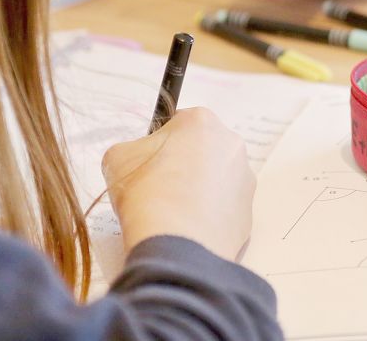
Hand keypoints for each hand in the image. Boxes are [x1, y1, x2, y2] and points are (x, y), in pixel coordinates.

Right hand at [102, 107, 254, 259]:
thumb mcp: (117, 158)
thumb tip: (140, 160)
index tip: (148, 166)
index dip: (159, 146)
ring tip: (174, 213)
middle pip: (201, 150)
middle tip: (159, 190)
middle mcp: (231, 144)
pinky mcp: (249, 214)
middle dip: (183, 166)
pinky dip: (208, 217)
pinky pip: (224, 210)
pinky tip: (189, 230)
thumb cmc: (146, 192)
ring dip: (198, 191)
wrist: (176, 245)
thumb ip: (131, 149)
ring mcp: (245, 180)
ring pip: (216, 180)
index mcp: (201, 121)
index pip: (177, 125)